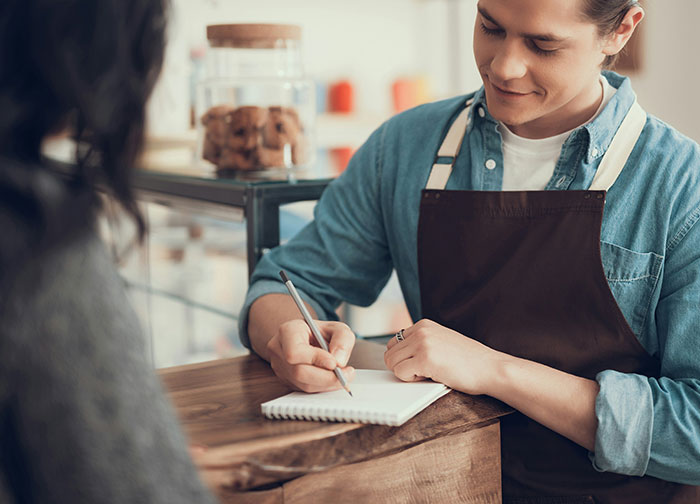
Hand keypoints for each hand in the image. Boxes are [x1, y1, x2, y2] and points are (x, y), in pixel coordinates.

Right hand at [266, 319, 355, 392]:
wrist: (308, 338)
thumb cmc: (320, 332)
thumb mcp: (336, 328)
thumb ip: (342, 339)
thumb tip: (339, 361)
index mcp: (288, 331)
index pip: (295, 351)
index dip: (315, 359)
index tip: (334, 363)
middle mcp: (279, 350)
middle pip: (299, 372)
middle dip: (325, 376)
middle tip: (345, 375)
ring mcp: (280, 368)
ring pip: (303, 384)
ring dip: (326, 383)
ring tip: (343, 376)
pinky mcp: (287, 381)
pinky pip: (305, 389)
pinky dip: (322, 386)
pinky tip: (332, 379)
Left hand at [384, 319, 502, 394]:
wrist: (491, 368)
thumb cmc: (470, 361)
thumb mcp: (442, 342)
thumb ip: (421, 343)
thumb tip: (396, 355)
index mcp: (424, 325)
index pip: (393, 343)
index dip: (404, 358)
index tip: (420, 364)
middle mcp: (421, 330)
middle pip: (389, 353)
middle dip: (402, 366)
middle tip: (424, 372)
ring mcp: (423, 343)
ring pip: (392, 363)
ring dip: (407, 374)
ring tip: (429, 373)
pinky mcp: (425, 359)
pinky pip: (400, 373)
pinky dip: (411, 380)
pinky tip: (431, 376)